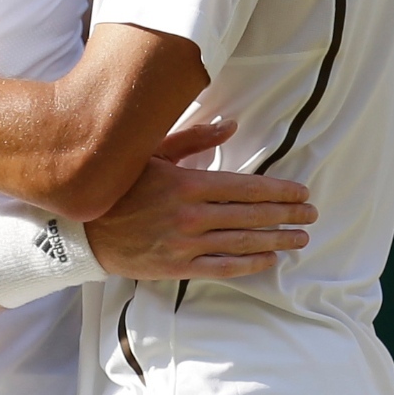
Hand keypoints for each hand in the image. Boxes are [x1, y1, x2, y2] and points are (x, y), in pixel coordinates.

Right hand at [85, 120, 316, 280]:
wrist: (82, 230)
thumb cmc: (117, 186)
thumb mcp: (150, 154)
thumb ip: (193, 140)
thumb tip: (232, 127)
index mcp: (187, 183)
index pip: (247, 187)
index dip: (280, 192)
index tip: (303, 193)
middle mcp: (191, 215)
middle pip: (252, 215)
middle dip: (287, 215)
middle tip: (311, 216)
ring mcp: (186, 244)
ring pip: (244, 242)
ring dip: (278, 240)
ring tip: (300, 238)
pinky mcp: (178, 266)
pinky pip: (224, 267)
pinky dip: (251, 264)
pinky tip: (269, 259)